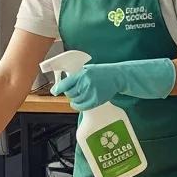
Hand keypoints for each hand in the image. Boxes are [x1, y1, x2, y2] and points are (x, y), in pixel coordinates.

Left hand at [51, 59, 175, 111]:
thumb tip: (65, 83)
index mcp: (83, 73)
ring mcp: (91, 91)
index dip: (59, 88)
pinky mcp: (97, 99)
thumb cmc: (105, 73)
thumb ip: (79, 76)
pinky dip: (81, 106)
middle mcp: (86, 81)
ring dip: (75, 101)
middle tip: (74, 93)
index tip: (55, 91)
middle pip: (70, 92)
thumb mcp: (91, 70)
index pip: (66, 82)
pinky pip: (83, 106)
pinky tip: (83, 104)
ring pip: (76, 100)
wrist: (120, 76)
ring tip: (80, 98)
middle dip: (70, 94)